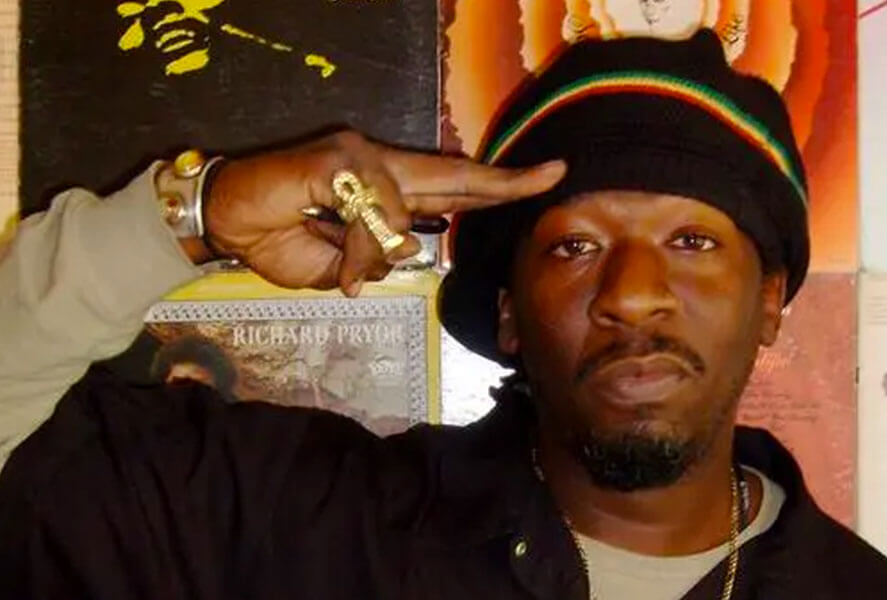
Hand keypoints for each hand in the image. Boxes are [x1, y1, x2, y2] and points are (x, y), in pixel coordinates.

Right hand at [201, 131, 565, 293]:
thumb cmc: (278, 239)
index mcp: (387, 189)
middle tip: (552, 173)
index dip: (497, 186)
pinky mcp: (337, 161)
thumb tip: (401, 257)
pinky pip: (370, 215)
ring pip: (405, 212)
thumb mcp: (337, 268)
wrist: (223, 218)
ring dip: (376, 253)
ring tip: (341, 266)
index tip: (546, 176)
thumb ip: (374, 260)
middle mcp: (382, 164)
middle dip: (504, 181)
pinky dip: (356, 247)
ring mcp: (360, 157)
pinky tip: (334, 256)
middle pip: (455, 175)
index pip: (452, 187)